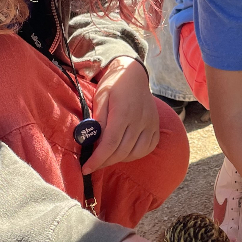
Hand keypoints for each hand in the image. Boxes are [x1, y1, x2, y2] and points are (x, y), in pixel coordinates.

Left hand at [82, 57, 159, 172]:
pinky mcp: (155, 126)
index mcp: (123, 113)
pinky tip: (124, 152)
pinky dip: (135, 155)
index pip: (110, 144)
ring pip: (135, 153)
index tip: (85, 169)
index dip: (97, 159)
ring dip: (119, 159)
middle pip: (122, 151)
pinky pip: (147, 148)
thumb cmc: (113, 85)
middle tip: (92, 165)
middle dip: (104, 162)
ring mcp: (150, 124)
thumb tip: (91, 142)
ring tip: (107, 157)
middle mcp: (140, 120)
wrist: (133, 73)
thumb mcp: (100, 98)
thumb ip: (98, 120)